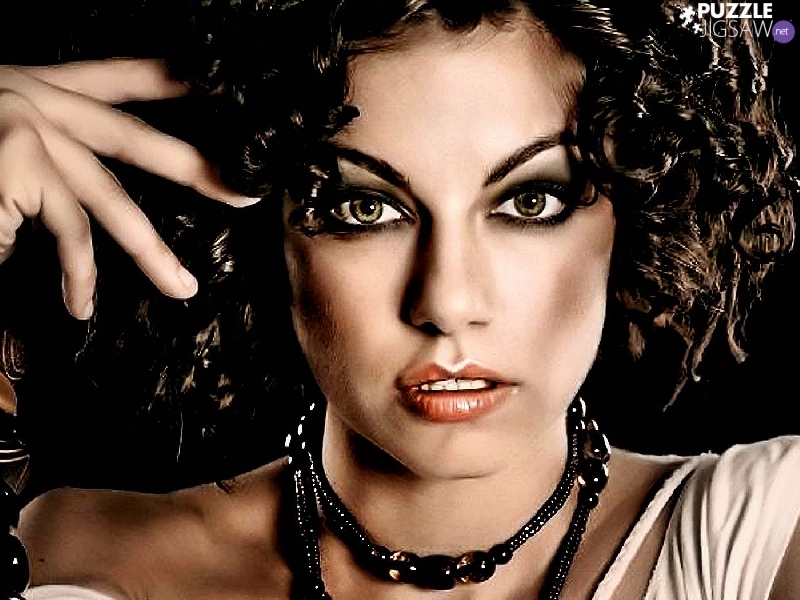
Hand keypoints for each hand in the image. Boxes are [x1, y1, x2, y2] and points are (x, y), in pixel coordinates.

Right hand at [0, 59, 258, 318]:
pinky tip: (81, 305)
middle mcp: (39, 102)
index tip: (217, 82)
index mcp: (37, 88)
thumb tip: (64, 208)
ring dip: (152, 253)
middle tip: (247, 193)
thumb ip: (34, 161)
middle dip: (199, 167)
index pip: (117, 77)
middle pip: (138, 136)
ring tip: (182, 288)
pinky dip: (75, 274)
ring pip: (112, 201)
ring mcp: (31, 132)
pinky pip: (65, 232)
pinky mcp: (18, 164)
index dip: (169, 77)